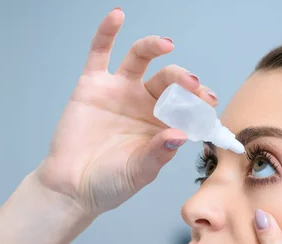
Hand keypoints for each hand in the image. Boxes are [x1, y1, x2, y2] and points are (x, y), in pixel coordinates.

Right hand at [35, 8, 216, 215]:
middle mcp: (144, 103)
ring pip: (140, 59)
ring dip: (154, 46)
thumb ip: (158, 153)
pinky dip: (107, 32)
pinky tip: (117, 16)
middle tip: (193, 86)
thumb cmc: (110, 184)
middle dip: (184, 81)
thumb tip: (178, 134)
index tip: (209, 104)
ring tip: (166, 45)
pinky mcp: (93, 84)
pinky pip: (100, 52)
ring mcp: (119, 91)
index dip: (199, 102)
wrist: (72, 188)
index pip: (187, 105)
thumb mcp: (139, 172)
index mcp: (162, 124)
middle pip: (169, 80)